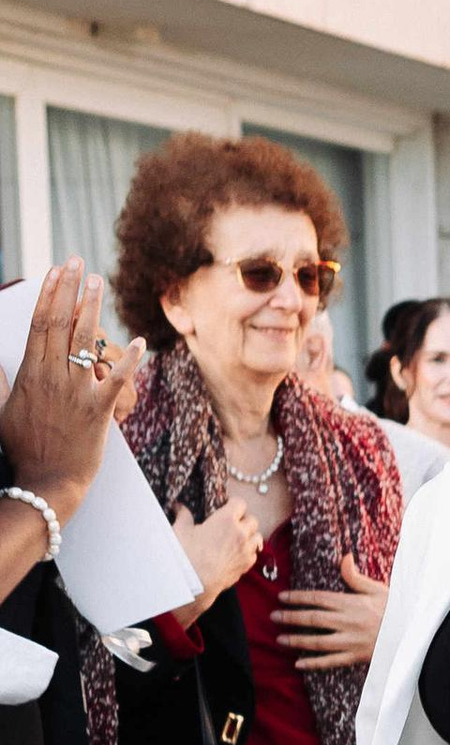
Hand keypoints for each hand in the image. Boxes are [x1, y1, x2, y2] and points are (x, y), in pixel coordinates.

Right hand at [0, 263, 134, 523]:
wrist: (46, 484)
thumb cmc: (23, 450)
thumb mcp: (2, 412)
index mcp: (30, 374)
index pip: (39, 323)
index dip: (48, 293)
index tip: (55, 270)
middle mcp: (53, 377)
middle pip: (60, 322)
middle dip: (69, 288)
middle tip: (78, 261)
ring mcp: (77, 392)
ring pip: (85, 341)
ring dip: (92, 308)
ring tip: (98, 281)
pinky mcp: (99, 411)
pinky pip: (117, 380)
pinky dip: (129, 360)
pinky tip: (141, 341)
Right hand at [171, 495, 263, 616]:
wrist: (194, 583)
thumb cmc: (186, 556)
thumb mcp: (181, 531)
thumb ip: (183, 516)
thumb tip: (179, 506)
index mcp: (226, 520)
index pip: (240, 503)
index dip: (234, 504)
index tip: (228, 507)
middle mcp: (241, 533)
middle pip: (252, 520)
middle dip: (244, 520)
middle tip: (232, 524)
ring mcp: (246, 550)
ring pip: (257, 537)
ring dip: (250, 536)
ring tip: (238, 539)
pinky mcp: (247, 565)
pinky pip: (254, 554)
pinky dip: (248, 552)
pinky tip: (237, 554)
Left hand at [272, 555, 388, 668]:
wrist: (413, 633)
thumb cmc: (398, 609)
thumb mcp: (378, 589)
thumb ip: (356, 577)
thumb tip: (344, 557)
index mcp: (351, 603)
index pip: (318, 598)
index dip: (298, 598)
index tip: (282, 597)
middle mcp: (347, 621)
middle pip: (313, 619)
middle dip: (291, 617)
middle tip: (274, 617)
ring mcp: (350, 641)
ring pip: (317, 641)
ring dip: (297, 640)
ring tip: (280, 639)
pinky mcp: (356, 656)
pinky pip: (330, 661)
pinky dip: (314, 663)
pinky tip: (299, 663)